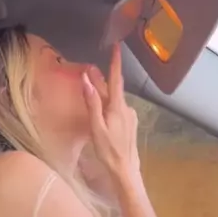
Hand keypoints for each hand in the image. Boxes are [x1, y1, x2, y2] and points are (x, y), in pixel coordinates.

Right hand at [82, 45, 139, 179]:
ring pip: (116, 100)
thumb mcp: (96, 127)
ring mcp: (130, 117)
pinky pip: (118, 110)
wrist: (125, 170)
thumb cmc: (108, 151)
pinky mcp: (130, 125)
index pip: (116, 79)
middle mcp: (127, 109)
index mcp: (118, 107)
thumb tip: (87, 81)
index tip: (117, 46)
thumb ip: (92, 103)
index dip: (116, 62)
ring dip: (105, 94)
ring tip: (93, 90)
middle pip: (114, 89)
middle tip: (90, 70)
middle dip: (103, 78)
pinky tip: (103, 112)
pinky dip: (110, 105)